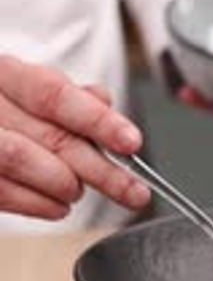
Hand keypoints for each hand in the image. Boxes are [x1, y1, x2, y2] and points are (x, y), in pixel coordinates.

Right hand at [0, 55, 150, 220]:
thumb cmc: (8, 111)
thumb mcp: (36, 91)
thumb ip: (73, 98)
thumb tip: (105, 103)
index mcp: (6, 74)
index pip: (55, 94)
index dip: (97, 120)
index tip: (131, 143)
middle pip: (50, 135)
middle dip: (100, 169)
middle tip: (133, 190)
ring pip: (20, 159)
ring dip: (63, 183)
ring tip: (78, 192)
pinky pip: (2, 191)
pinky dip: (38, 203)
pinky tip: (58, 206)